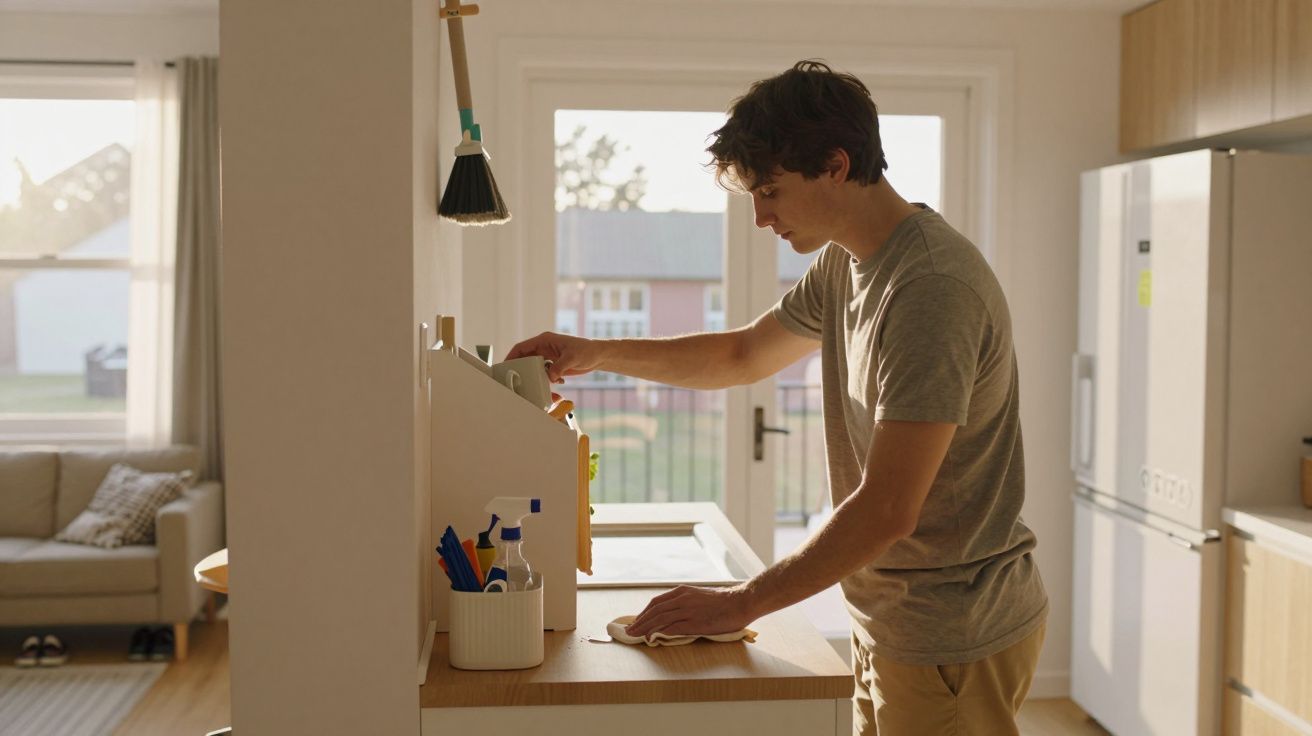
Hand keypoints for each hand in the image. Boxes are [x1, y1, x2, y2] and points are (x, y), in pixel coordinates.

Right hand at [505, 331, 604, 383]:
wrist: (598, 356)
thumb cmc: (587, 350)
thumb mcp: (572, 358)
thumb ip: (560, 367)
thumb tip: (550, 376)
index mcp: (545, 340)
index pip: (522, 347)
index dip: (511, 356)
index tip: (505, 366)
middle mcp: (544, 348)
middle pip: (525, 358)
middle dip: (521, 368)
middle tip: (516, 379)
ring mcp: (548, 357)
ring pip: (533, 367)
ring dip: (534, 375)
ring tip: (534, 384)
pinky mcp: (554, 365)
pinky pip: (543, 373)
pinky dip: (545, 379)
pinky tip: (554, 383)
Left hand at [624, 584, 757, 638]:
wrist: (740, 602)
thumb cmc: (723, 601)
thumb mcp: (700, 596)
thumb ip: (686, 602)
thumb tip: (673, 612)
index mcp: (682, 591)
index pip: (656, 602)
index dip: (644, 613)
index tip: (636, 621)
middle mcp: (682, 599)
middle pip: (654, 611)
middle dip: (639, 621)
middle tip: (629, 630)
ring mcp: (687, 610)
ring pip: (659, 619)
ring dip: (644, 628)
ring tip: (635, 636)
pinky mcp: (694, 623)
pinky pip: (671, 628)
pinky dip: (659, 633)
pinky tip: (651, 638)